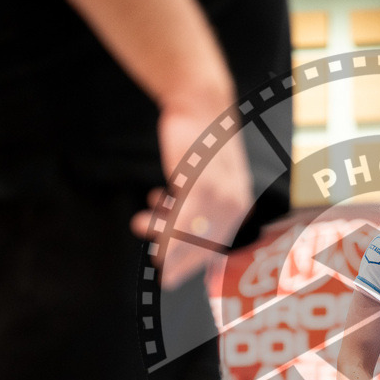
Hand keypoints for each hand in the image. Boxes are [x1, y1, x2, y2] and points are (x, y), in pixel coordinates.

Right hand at [131, 100, 253, 289]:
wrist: (200, 105)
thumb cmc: (201, 143)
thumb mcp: (203, 177)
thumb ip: (196, 202)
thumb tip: (173, 226)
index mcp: (240, 205)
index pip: (216, 245)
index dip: (192, 262)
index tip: (172, 274)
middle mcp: (235, 205)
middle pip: (204, 245)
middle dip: (177, 258)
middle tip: (156, 264)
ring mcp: (219, 196)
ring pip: (190, 233)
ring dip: (161, 236)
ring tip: (139, 224)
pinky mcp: (200, 184)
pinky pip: (183, 219)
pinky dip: (167, 231)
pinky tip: (153, 224)